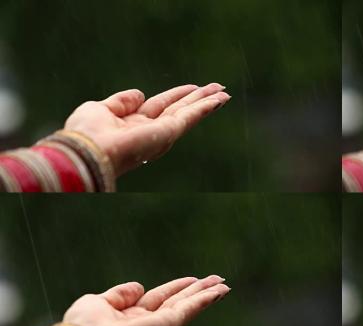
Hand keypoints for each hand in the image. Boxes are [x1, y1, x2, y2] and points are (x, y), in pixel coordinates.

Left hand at [63, 83, 230, 175]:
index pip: (161, 105)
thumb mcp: (101, 109)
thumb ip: (122, 101)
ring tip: (225, 94)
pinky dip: (205, 108)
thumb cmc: (87, 134)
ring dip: (208, 103)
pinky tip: (219, 100)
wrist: (89, 151)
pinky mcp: (168, 133)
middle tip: (219, 88)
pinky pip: (190, 117)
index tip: (193, 86)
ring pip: (190, 113)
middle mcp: (151, 130)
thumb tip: (141, 94)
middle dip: (199, 98)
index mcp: (134, 124)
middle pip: (181, 109)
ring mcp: (161, 133)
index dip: (178, 95)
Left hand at [63, 275, 230, 325]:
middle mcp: (149, 322)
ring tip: (225, 286)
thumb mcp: (99, 302)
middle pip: (180, 301)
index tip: (192, 279)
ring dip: (208, 296)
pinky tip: (220, 292)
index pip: (160, 298)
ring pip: (189, 306)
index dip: (177, 287)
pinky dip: (206, 300)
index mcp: (132, 317)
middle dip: (199, 291)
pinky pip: (190, 309)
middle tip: (218, 280)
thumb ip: (120, 294)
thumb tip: (140, 287)